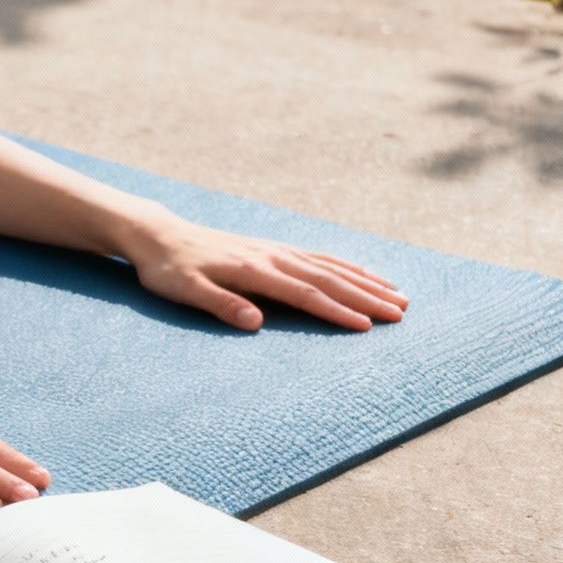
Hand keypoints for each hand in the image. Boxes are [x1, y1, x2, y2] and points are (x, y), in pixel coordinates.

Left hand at [120, 213, 409, 330]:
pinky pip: (319, 257)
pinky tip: (364, 275)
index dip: (336, 311)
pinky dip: (347, 267)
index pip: (305, 293)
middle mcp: (272, 256)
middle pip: (328, 278)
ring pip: (331, 266)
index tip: (366, 326)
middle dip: (366, 297)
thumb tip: (256, 323)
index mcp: (254, 270)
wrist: (160, 236)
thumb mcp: (186, 290)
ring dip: (366, 281)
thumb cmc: (169, 269)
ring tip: (399, 295)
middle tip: (401, 314)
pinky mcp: (274, 249)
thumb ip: (220, 304)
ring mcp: (276, 250)